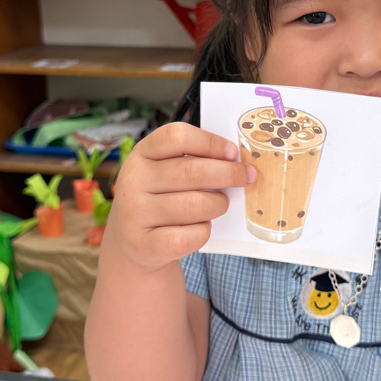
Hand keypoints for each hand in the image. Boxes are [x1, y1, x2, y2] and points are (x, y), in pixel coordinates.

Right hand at [105, 122, 253, 272]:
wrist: (133, 242)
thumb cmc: (161, 198)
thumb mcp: (165, 172)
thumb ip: (193, 161)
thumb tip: (237, 162)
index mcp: (142, 154)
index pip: (177, 137)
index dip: (210, 142)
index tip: (232, 152)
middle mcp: (133, 180)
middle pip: (192, 171)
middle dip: (229, 173)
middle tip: (247, 177)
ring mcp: (136, 214)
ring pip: (196, 205)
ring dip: (218, 204)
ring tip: (220, 204)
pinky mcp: (145, 244)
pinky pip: (191, 235)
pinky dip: (204, 230)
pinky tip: (202, 226)